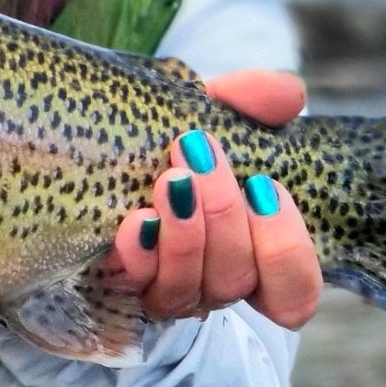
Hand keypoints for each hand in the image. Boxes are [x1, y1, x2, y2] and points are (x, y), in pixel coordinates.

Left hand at [107, 70, 321, 329]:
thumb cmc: (168, 142)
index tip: (265, 187)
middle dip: (224, 216)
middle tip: (202, 154)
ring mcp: (162, 292)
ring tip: (171, 179)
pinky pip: (133, 289)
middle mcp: (210, 284)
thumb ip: (250, 101)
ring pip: (188, 290)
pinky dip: (140, 255)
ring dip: (184, 234)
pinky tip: (135, 221)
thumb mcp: (208, 114)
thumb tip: (289, 93)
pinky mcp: (113, 290)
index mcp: (248, 254)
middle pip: (236, 280)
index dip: (287, 252)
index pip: (293, 293)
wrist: (92, 152)